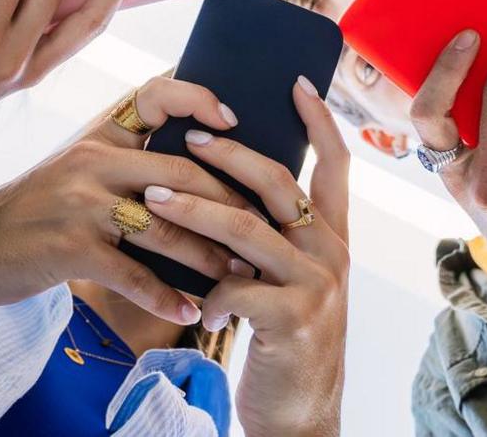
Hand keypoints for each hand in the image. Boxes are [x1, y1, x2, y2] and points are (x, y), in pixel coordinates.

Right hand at [0, 76, 254, 325]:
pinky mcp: (70, 247)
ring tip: (239, 275)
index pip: (155, 95)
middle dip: (228, 205)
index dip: (199, 98)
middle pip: (180, 172)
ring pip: (166, 225)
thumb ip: (124, 162)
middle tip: (263, 229)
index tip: (234, 122)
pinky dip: (165, 297)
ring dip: (208, 256)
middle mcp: (93, 160)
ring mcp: (81, 203)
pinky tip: (189, 313)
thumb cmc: (30, 213)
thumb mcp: (74, 170)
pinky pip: (132, 273)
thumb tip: (194, 170)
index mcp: (98, 135)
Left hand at [143, 78, 350, 436]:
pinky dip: (210, 292)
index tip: (296, 83)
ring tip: (151, 198)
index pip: (335, 166)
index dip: (319, 121)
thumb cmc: (282, 346)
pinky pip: (238, 287)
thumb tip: (226, 195)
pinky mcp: (293, 320)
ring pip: (247, 228)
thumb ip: (270, 244)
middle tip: (189, 136)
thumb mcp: (287, 285)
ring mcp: (317, 286)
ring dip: (194, 210)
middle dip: (230, 154)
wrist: (301, 419)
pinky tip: (197, 305)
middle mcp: (332, 254)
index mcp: (333, 239)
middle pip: (280, 183)